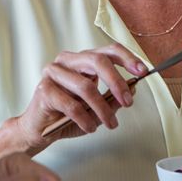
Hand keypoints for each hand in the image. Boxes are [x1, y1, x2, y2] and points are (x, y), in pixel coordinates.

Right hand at [10, 45, 148, 151]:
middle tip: (128, 101)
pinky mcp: (44, 90)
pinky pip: (71, 105)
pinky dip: (85, 119)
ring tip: (109, 124)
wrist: (39, 130)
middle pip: (97, 61)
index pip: (107, 50)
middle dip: (117, 81)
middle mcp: (67, 61)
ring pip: (86, 86)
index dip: (127, 58)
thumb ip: (113, 97)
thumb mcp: (96, 108)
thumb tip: (133, 88)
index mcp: (81, 61)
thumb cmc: (67, 116)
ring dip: (102, 109)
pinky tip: (89, 127)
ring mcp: (53, 73)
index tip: (142, 71)